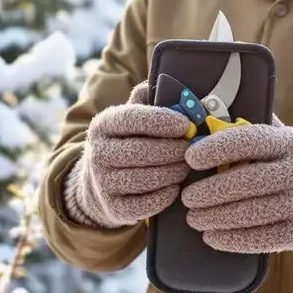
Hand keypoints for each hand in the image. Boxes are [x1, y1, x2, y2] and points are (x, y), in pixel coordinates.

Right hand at [64, 81, 192, 227]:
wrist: (98, 184)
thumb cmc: (127, 142)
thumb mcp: (129, 118)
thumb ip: (148, 99)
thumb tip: (171, 85)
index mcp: (103, 125)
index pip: (132, 119)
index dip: (162, 121)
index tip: (186, 125)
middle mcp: (98, 153)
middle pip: (142, 151)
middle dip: (174, 150)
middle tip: (194, 149)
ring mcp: (103, 182)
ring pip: (146, 178)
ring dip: (173, 172)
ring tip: (187, 166)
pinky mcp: (113, 208)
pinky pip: (145, 204)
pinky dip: (164, 196)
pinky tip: (175, 188)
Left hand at [180, 121, 292, 252]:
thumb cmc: (290, 162)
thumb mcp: (280, 138)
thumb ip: (248, 129)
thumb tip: (202, 115)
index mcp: (290, 142)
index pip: (249, 141)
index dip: (216, 149)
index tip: (190, 158)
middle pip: (246, 182)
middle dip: (210, 191)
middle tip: (187, 197)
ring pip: (250, 213)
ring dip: (215, 218)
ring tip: (194, 218)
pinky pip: (260, 239)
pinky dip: (231, 239)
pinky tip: (212, 236)